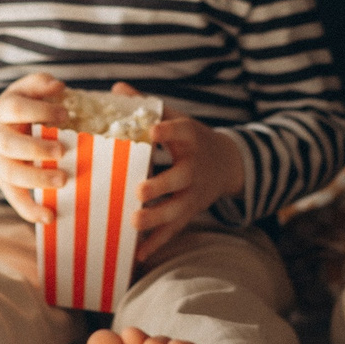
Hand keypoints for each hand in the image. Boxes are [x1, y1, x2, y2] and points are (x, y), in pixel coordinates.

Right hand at [0, 74, 70, 224]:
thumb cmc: (20, 111)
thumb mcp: (24, 91)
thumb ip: (39, 84)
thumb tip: (58, 85)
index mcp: (4, 111)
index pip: (15, 108)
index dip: (39, 111)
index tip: (65, 114)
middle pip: (9, 144)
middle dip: (35, 148)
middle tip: (61, 151)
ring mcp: (0, 162)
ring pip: (11, 174)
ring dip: (36, 179)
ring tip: (63, 181)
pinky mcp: (5, 184)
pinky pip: (14, 200)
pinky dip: (30, 211)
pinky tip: (49, 216)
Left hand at [108, 83, 244, 258]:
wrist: (227, 163)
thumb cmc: (192, 139)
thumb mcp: (177, 119)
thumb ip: (148, 106)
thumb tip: (117, 88)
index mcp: (190, 138)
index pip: (182, 132)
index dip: (169, 131)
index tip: (154, 130)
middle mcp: (194, 167)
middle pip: (181, 178)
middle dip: (162, 186)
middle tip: (139, 191)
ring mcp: (194, 193)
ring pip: (178, 209)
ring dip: (157, 218)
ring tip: (134, 222)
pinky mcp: (191, 212)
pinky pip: (175, 230)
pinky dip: (158, 243)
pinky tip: (139, 255)